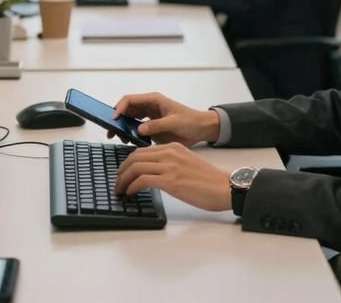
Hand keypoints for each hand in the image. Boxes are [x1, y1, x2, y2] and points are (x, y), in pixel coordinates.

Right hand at [113, 92, 220, 145]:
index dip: (119, 108)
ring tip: (120, 138)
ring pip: (129, 118)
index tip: (114, 119)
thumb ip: (156, 125)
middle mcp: (149, 106)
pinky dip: (130, 133)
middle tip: (111, 132)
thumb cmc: (189, 121)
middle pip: (127, 109)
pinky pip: (136, 127)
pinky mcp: (151, 126)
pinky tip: (129, 141)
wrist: (200, 129)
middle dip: (117, 118)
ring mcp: (149, 116)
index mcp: (154, 100)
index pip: (130, 100)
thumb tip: (139, 129)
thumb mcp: (173, 123)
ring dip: (122, 126)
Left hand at [115, 142, 230, 210]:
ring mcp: (170, 166)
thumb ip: (170, 164)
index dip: (128, 163)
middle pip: (135, 157)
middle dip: (121, 171)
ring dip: (123, 180)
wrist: (224, 186)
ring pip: (135, 167)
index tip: (123, 174)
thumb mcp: (185, 164)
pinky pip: (143, 180)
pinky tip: (131, 193)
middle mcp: (169, 153)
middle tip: (117, 183)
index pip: (142, 151)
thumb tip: (153, 175)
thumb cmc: (208, 180)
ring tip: (120, 191)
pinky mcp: (171, 180)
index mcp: (173, 147)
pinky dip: (132, 187)